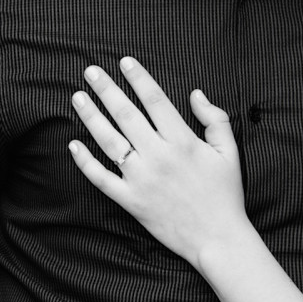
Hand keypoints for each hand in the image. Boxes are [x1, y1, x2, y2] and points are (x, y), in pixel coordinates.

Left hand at [68, 57, 250, 269]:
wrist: (218, 239)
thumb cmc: (225, 194)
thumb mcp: (229, 152)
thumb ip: (214, 119)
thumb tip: (195, 93)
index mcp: (183, 141)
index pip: (155, 100)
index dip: (139, 78)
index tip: (124, 61)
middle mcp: (159, 157)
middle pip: (127, 114)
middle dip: (107, 89)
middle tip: (90, 71)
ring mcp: (142, 179)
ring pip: (110, 141)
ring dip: (91, 117)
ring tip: (77, 98)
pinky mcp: (131, 201)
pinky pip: (102, 179)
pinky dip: (85, 162)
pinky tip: (73, 144)